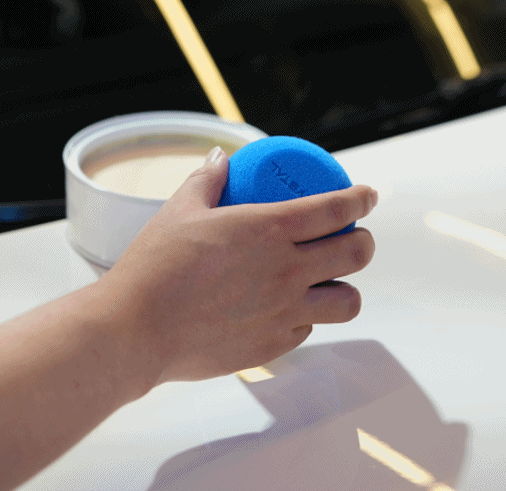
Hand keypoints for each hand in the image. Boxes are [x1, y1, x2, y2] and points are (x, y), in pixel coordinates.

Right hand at [107, 147, 377, 382]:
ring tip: (329, 282)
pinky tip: (287, 309)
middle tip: (354, 238)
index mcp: (270, 229)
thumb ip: (208, 180)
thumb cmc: (156, 266)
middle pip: (358, 254)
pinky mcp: (273, 346)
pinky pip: (308, 330)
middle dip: (364, 242)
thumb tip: (222, 159)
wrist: (137, 330)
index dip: (360, 199)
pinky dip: (307, 317)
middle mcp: (288, 270)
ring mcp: (285, 312)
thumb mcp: (180, 211)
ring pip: (348, 302)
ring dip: (345, 288)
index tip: (368, 195)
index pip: (336, 208)